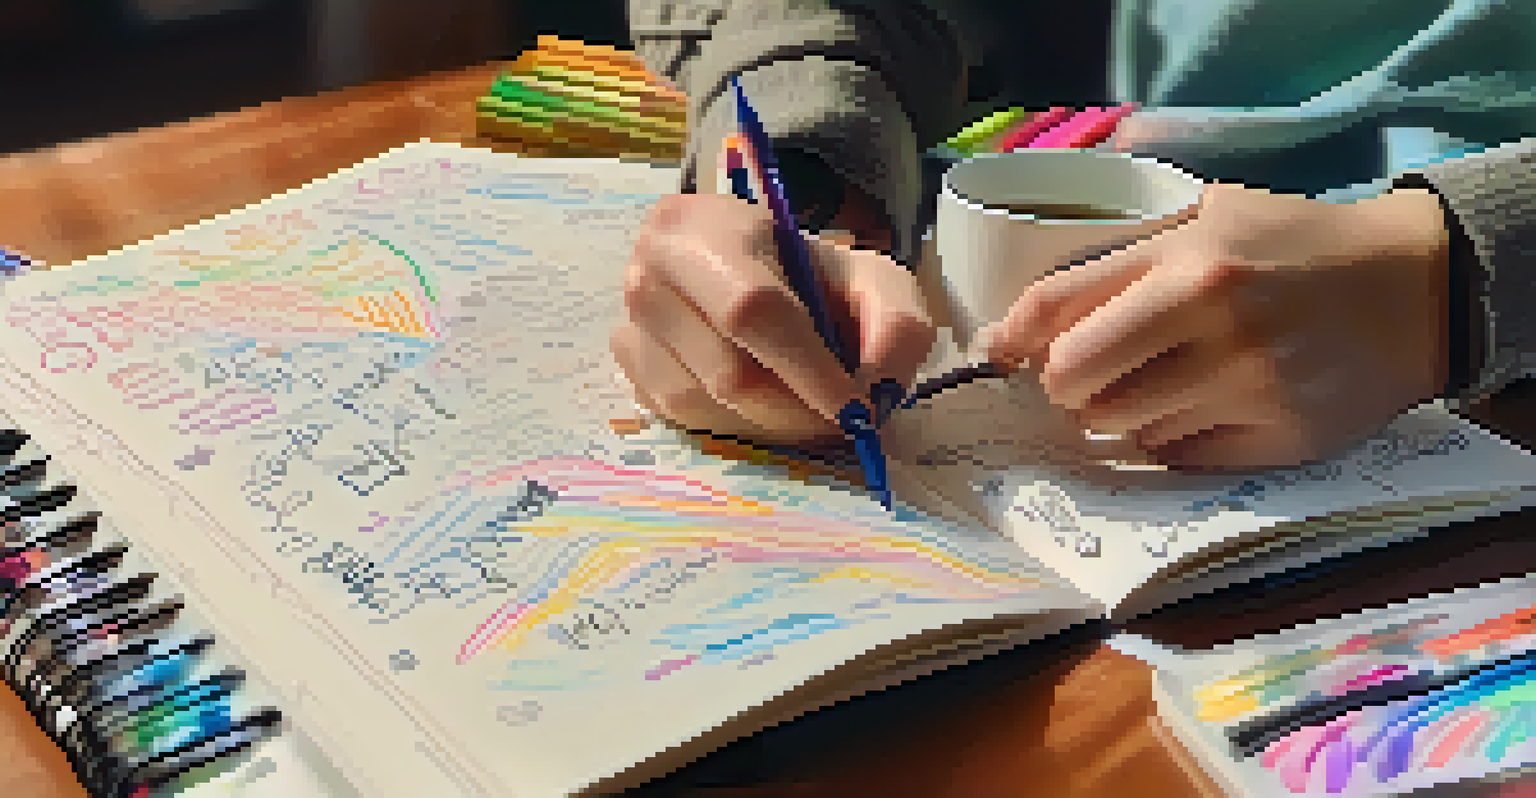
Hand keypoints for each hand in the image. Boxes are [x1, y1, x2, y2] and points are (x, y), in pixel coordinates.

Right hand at [611, 193, 935, 445]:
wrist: (752, 275)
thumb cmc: (810, 277)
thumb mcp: (872, 280)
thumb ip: (896, 324)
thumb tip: (880, 391)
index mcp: (703, 228)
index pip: (753, 309)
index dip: (808, 368)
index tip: (856, 409)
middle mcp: (648, 273)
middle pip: (728, 371)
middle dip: (796, 408)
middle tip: (838, 419)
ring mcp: (629, 325)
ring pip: (704, 404)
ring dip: (767, 422)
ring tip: (800, 403)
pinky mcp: (628, 372)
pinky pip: (682, 420)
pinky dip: (734, 425)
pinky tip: (758, 401)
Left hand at [974, 182, 1451, 469]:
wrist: (1415, 289)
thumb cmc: (1295, 246)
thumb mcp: (1211, 215)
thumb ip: (1124, 254)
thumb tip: (1020, 325)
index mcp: (1188, 259)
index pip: (1055, 308)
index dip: (1012, 336)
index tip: (999, 351)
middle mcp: (1214, 322)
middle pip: (1073, 382)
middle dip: (1064, 384)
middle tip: (1084, 375)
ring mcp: (1248, 388)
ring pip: (1121, 427)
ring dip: (1121, 413)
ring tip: (1160, 382)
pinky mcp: (1276, 439)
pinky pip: (1178, 456)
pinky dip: (1175, 436)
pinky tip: (1208, 404)